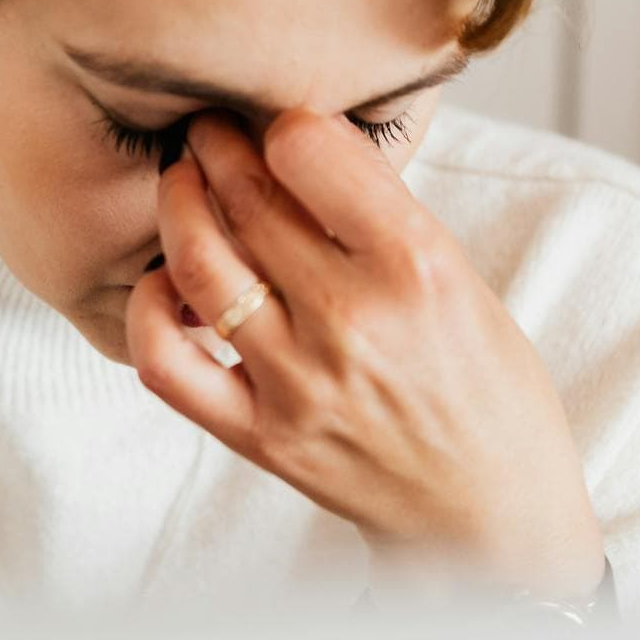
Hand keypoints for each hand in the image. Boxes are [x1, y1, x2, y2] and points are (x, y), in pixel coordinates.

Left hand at [125, 107, 603, 600]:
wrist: (491, 517)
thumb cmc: (484, 389)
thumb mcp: (465, 279)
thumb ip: (381, 217)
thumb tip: (300, 144)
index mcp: (417, 265)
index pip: (309, 150)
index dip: (281, 122)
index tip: (276, 123)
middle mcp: (352, 318)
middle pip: (245, 196)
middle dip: (214, 145)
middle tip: (209, 130)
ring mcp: (298, 381)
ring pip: (197, 264)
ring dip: (177, 206)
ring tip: (182, 184)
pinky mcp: (261, 435)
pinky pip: (166, 362)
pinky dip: (148, 310)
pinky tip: (165, 283)